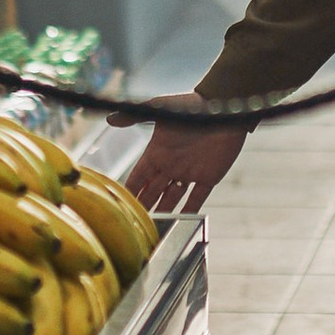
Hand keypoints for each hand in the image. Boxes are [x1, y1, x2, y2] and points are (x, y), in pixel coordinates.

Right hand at [121, 100, 251, 215]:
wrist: (224, 109)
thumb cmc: (190, 106)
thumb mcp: (159, 109)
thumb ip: (135, 115)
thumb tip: (109, 120)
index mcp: (157, 153)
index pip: (138, 177)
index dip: (130, 190)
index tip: (120, 206)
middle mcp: (171, 165)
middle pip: (153, 191)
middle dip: (143, 206)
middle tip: (133, 225)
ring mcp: (190, 172)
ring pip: (172, 198)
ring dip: (164, 211)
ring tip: (154, 229)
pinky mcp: (209, 176)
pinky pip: (197, 198)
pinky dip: (190, 209)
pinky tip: (182, 222)